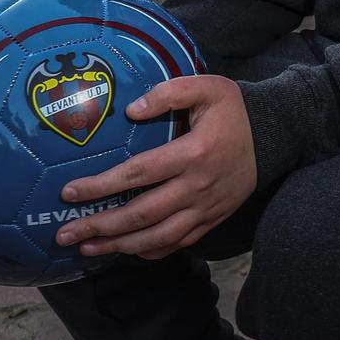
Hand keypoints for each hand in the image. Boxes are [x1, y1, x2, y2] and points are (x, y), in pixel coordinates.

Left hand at [55, 75, 255, 260]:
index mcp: (193, 153)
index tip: (69, 193)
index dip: (102, 185)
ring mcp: (206, 208)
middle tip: (65, 234)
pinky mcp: (212, 219)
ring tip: (87, 248)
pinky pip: (178, 243)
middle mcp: (197, 186)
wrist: (273, 136)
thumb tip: (131, 110)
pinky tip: (127, 251)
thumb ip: (170, 93)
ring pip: (158, 236)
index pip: (139, 173)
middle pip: (142, 214)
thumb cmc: (233, 111)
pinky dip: (150, 251)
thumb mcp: (208, 87)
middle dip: (101, 225)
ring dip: (120, 246)